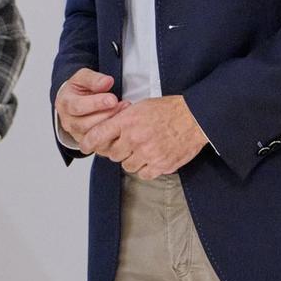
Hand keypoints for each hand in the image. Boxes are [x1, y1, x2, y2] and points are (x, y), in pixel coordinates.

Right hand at [55, 68, 126, 146]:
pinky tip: (122, 126)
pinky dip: (112, 136)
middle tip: (123, 106)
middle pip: (84, 123)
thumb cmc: (79, 89)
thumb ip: (93, 79)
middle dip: (106, 115)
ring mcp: (76, 134)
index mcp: (64, 103)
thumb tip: (107, 81)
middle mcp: (67, 121)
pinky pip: (99, 144)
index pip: (77, 106)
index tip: (112, 99)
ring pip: (92, 136)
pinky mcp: (87, 143)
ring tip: (125, 114)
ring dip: (110, 125)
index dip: (95, 103)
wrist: (74, 102)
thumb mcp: (83, 78)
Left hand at [80, 96, 207, 179]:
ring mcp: (148, 154)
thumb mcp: (141, 107)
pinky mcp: (160, 165)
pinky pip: (143, 174)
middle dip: (117, 150)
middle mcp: (135, 139)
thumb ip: (122, 119)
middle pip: (112, 154)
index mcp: (128, 121)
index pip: (98, 135)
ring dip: (131, 160)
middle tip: (127, 144)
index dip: (88, 143)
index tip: (85, 146)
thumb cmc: (169, 110)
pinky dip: (145, 168)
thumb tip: (106, 131)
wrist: (195, 118)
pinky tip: (152, 158)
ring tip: (142, 149)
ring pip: (127, 166)